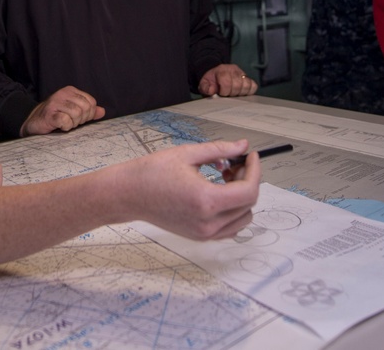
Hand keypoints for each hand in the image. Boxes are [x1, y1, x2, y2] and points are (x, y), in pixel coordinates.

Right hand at [21, 86, 104, 135]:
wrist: (33, 122)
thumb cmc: (56, 117)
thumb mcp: (73, 111)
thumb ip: (88, 111)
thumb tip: (102, 111)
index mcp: (70, 91)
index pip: (91, 102)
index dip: (89, 114)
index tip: (80, 118)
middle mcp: (63, 93)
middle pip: (85, 108)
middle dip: (82, 119)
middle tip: (72, 122)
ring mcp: (55, 102)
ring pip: (77, 114)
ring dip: (73, 123)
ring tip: (65, 123)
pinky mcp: (49, 114)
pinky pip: (65, 121)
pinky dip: (65, 127)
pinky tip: (59, 126)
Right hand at [119, 140, 261, 239]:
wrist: (128, 194)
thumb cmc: (152, 172)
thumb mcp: (188, 154)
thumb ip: (220, 150)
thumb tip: (243, 146)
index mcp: (206, 201)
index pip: (249, 191)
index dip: (255, 170)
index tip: (251, 156)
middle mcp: (208, 222)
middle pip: (248, 204)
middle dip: (248, 179)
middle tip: (234, 162)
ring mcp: (204, 234)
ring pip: (243, 218)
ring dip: (242, 196)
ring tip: (225, 177)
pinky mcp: (199, 237)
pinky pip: (230, 228)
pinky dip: (233, 211)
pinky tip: (219, 192)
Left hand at [198, 64, 257, 97]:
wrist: (216, 75)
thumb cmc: (211, 82)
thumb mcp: (204, 84)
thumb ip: (205, 87)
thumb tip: (212, 91)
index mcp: (222, 70)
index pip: (226, 82)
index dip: (224, 91)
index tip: (221, 94)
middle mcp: (233, 69)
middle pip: (238, 85)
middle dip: (232, 93)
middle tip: (227, 95)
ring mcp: (242, 73)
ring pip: (247, 85)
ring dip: (240, 93)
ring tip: (234, 94)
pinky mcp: (248, 78)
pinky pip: (253, 86)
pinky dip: (249, 91)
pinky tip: (241, 93)